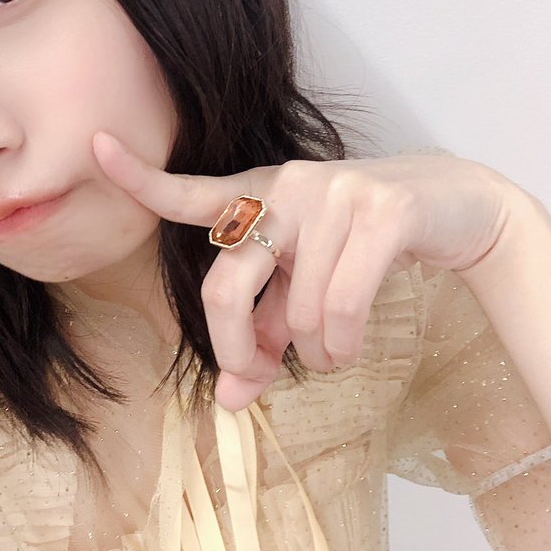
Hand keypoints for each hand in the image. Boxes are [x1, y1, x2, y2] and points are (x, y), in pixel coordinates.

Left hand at [92, 133, 521, 410]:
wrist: (454, 208)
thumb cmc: (360, 250)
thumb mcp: (302, 291)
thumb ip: (261, 337)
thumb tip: (230, 402)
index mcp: (257, 195)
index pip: (190, 191)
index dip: (141, 176)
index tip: (96, 148)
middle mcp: (286, 185)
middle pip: (226, 285)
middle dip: (233, 349)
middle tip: (254, 376)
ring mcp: (334, 193)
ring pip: (297, 312)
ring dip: (313, 353)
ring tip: (331, 350)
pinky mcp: (382, 210)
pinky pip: (341, 304)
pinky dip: (342, 345)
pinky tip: (347, 347)